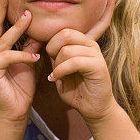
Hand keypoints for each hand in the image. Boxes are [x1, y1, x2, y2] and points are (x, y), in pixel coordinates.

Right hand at [0, 0, 42, 123]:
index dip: (0, 9)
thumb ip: (29, 46)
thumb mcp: (28, 62)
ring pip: (2, 40)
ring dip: (17, 28)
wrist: (14, 113)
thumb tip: (37, 30)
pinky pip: (7, 57)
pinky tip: (36, 57)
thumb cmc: (20, 89)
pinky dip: (23, 56)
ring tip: (30, 16)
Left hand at [45, 0, 117, 123]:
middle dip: (52, 49)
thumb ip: (55, 57)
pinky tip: (55, 78)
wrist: (93, 109)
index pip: (63, 31)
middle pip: (65, 34)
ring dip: (56, 64)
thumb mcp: (61, 70)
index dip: (50, 43)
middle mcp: (91, 45)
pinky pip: (74, 62)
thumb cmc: (77, 90)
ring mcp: (96, 54)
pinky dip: (61, 71)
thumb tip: (40, 43)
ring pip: (67, 49)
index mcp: (83, 43)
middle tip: (51, 65)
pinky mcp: (99, 66)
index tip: (48, 59)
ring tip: (55, 76)